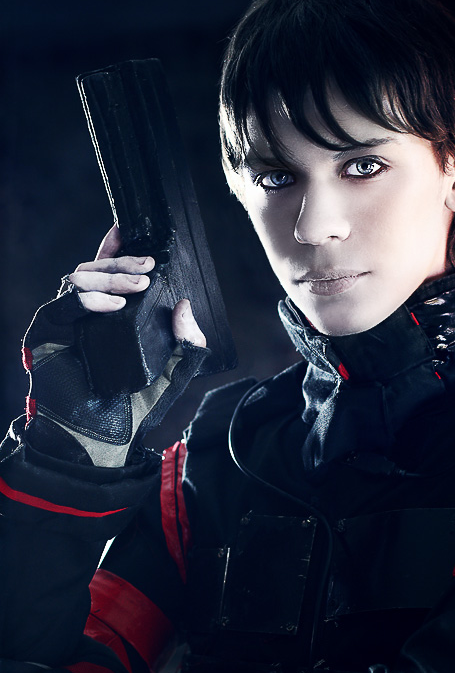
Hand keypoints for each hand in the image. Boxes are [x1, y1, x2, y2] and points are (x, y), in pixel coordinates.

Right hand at [22, 226, 208, 466]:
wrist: (100, 439)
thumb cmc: (133, 409)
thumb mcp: (173, 373)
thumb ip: (188, 344)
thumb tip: (187, 307)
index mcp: (109, 317)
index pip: (108, 274)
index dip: (115, 250)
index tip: (129, 232)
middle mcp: (85, 315)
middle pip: (96, 270)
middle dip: (122, 264)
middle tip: (148, 266)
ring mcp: (65, 322)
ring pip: (80, 279)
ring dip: (110, 278)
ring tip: (138, 286)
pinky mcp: (47, 333)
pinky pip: (65, 304)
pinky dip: (89, 300)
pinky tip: (114, 306)